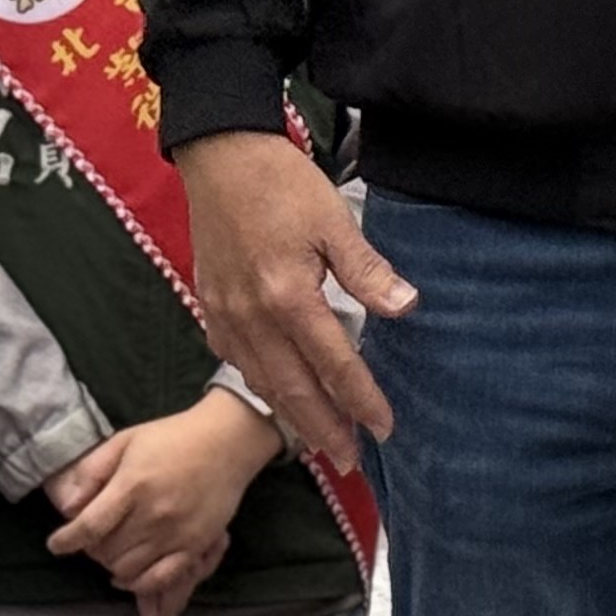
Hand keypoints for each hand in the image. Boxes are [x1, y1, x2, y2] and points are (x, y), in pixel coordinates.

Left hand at [44, 392, 279, 615]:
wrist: (227, 440)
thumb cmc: (172, 436)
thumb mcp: (126, 440)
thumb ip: (93, 470)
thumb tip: (67, 506)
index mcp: (132, 484)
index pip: (89, 526)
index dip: (66, 540)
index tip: (56, 544)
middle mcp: (153, 514)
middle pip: (106, 552)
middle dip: (92, 549)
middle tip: (95, 537)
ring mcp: (176, 533)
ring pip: (128, 570)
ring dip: (112, 565)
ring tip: (114, 550)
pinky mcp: (195, 546)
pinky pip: (160, 579)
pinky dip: (140, 584)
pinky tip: (131, 574)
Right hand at [176, 130, 413, 469]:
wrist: (219, 154)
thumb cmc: (280, 181)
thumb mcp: (334, 219)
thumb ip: (366, 269)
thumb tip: (405, 307)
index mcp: (290, 297)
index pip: (335, 365)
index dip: (361, 401)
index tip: (384, 428)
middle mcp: (254, 317)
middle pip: (294, 389)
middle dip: (325, 429)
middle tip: (349, 460)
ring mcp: (226, 315)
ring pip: (262, 380)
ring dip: (291, 414)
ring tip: (317, 440)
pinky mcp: (209, 306)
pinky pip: (235, 359)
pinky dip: (258, 383)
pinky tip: (273, 390)